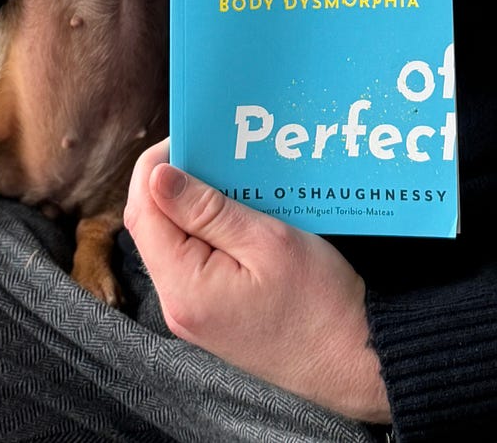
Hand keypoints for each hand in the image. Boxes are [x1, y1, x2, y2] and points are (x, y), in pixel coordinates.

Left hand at [125, 139, 391, 424]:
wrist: (353, 361)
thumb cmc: (319, 303)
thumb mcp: (268, 242)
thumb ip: (207, 209)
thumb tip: (157, 176)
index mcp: (184, 287)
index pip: (143, 211)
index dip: (157, 165)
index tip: (192, 134)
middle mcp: (179, 303)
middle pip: (154, 226)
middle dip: (176, 179)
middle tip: (217, 148)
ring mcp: (195, 312)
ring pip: (175, 241)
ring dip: (196, 202)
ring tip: (234, 173)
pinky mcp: (214, 313)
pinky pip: (196, 259)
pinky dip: (211, 228)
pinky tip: (241, 208)